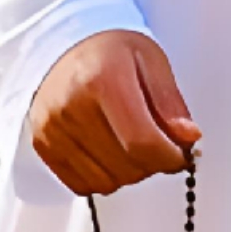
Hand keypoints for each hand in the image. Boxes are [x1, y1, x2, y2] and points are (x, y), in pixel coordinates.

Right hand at [28, 30, 199, 195]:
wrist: (60, 46)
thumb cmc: (108, 52)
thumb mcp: (150, 60)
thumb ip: (170, 102)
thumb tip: (187, 138)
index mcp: (102, 80)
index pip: (143, 142)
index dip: (171, 157)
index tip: (180, 153)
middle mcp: (71, 107)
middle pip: (128, 167)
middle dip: (152, 163)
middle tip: (156, 141)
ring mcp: (52, 130)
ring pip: (108, 182)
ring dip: (129, 172)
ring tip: (130, 143)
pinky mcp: (43, 146)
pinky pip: (84, 185)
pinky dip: (104, 176)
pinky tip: (108, 151)